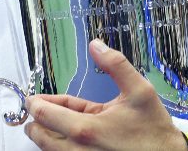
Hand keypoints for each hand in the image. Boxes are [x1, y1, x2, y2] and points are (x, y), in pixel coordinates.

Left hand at [23, 39, 185, 149]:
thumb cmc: (154, 131)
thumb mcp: (140, 90)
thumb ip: (116, 65)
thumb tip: (97, 46)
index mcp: (88, 129)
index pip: (44, 115)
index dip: (34, 103)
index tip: (33, 97)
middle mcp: (80, 150)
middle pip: (39, 136)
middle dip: (36, 120)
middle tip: (38, 108)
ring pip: (49, 149)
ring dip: (47, 134)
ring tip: (54, 119)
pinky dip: (60, 145)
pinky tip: (71, 133)